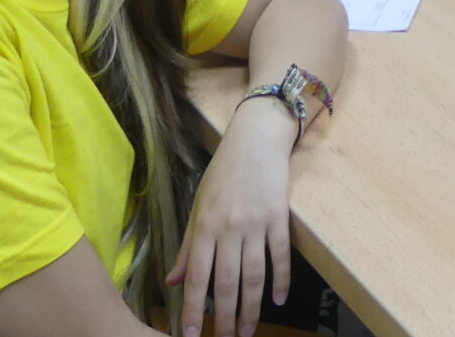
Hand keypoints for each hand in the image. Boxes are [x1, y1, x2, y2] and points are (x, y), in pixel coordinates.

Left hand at [167, 102, 292, 336]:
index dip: (194, 308)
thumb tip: (173, 281)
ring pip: (254, 275)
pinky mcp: (279, 217)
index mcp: (205, 225)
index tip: (193, 335)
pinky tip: (278, 300)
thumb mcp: (199, 205)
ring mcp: (256, 224)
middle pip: (227, 282)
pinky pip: (280, 255)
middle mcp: (229, 228)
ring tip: (249, 331)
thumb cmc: (223, 172)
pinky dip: (281, 279)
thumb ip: (188, 246)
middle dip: (226, 317)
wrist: (256, 138)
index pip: (198, 276)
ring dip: (252, 308)